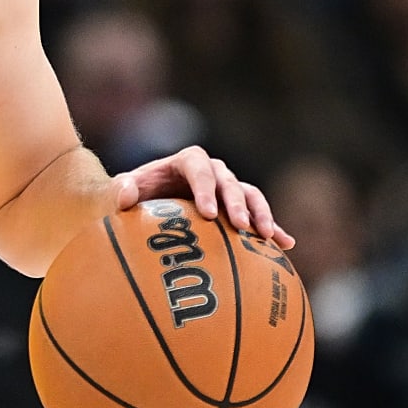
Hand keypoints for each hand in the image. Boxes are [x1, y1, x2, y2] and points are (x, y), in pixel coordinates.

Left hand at [113, 146, 292, 248]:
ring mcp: (226, 189)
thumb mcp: (121, 191)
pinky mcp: (236, 208)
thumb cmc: (132, 197)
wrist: (143, 205)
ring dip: (260, 213)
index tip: (207, 213)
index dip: (206, 188)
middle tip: (240, 227)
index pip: (199, 168)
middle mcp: (211, 172)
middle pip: (229, 182)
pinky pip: (258, 216)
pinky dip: (274, 228)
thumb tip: (124, 196)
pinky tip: (287, 245)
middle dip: (236, 203)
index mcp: (185, 162)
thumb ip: (121, 190)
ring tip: (267, 236)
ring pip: (250, 195)